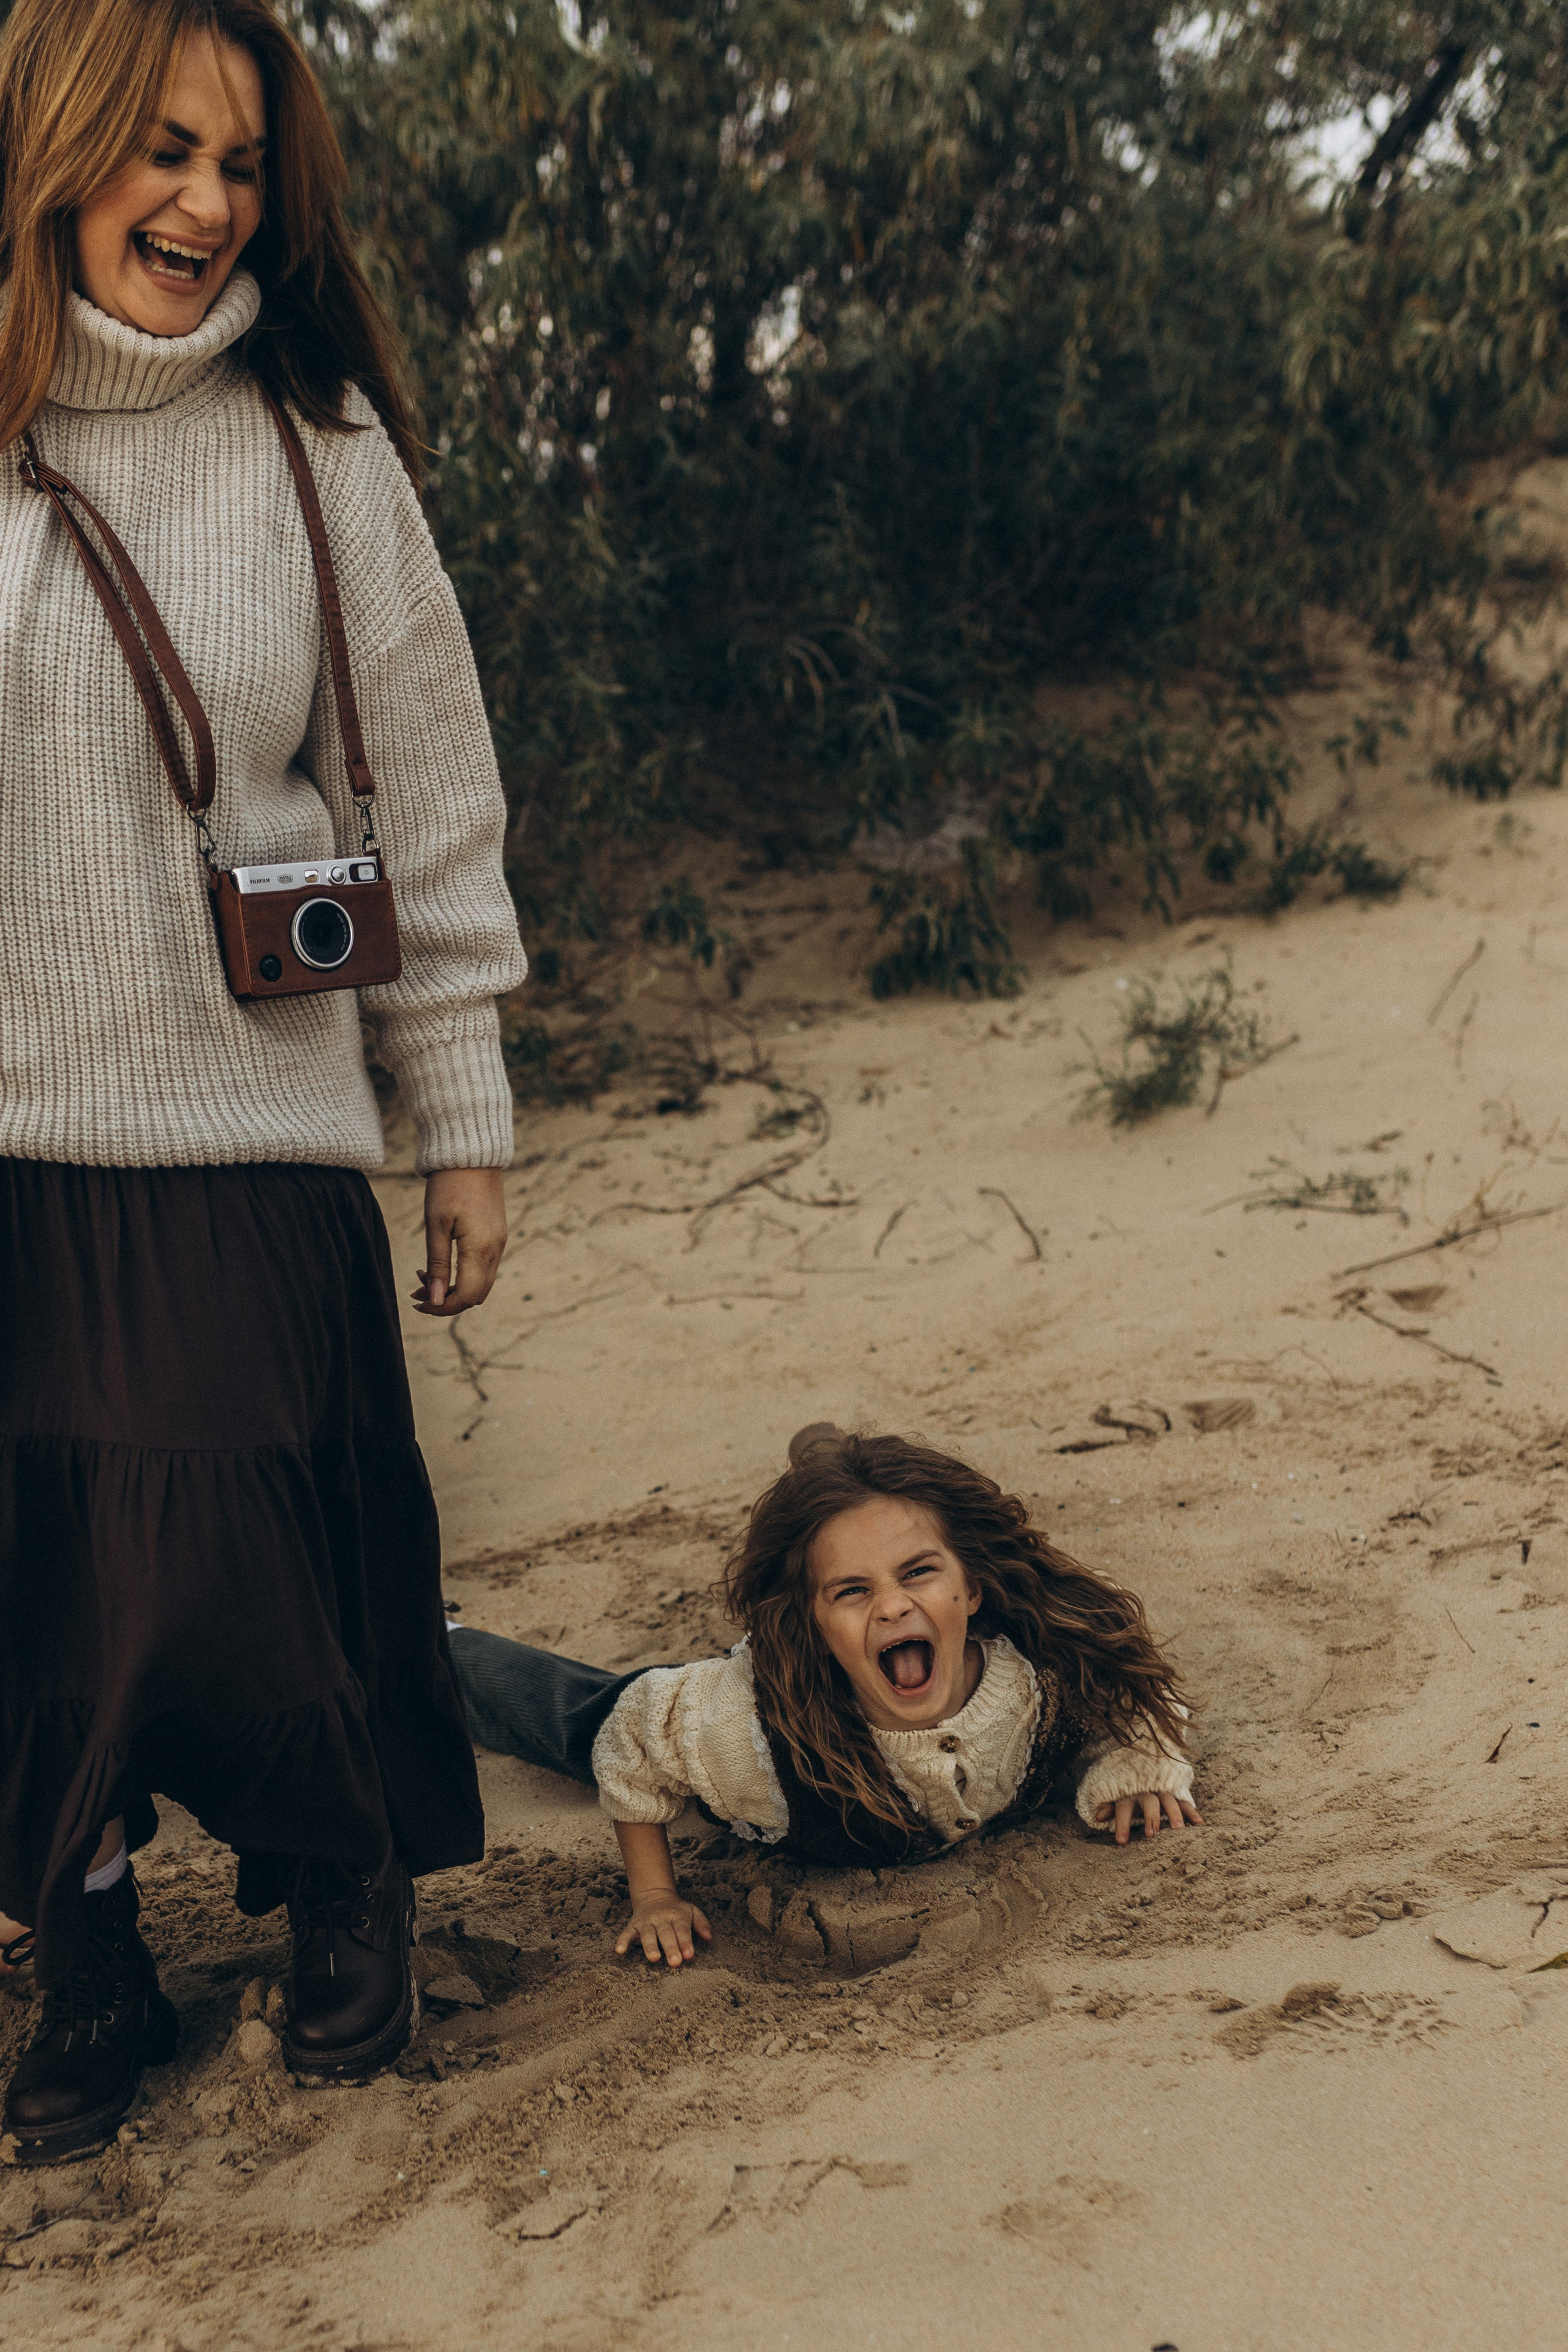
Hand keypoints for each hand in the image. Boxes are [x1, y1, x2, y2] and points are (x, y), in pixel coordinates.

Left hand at [413, 1169, 507, 1314]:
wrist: (472, 1155)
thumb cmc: (449, 1186)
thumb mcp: (436, 1225)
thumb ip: (437, 1265)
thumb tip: (436, 1299)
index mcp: (480, 1249)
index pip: (466, 1296)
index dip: (442, 1307)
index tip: (418, 1302)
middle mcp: (495, 1251)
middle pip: (476, 1296)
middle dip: (447, 1300)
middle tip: (417, 1289)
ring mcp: (498, 1243)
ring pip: (481, 1283)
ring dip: (454, 1287)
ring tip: (424, 1275)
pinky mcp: (496, 1236)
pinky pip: (484, 1268)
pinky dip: (463, 1274)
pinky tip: (443, 1260)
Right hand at [614, 1889, 712, 1970]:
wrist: (654, 1896)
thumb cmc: (677, 1911)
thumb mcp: (692, 1911)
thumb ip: (702, 1923)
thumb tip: (709, 1938)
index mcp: (677, 1915)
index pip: (682, 1929)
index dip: (686, 1942)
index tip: (689, 1955)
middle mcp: (660, 1918)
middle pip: (666, 1933)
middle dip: (670, 1947)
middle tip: (675, 1962)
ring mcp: (646, 1922)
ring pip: (647, 1934)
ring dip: (650, 1946)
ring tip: (654, 1958)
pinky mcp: (633, 1926)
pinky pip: (626, 1933)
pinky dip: (622, 1941)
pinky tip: (620, 1951)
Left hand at [1094, 1791, 1203, 1844]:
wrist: (1141, 1772)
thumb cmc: (1126, 1795)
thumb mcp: (1115, 1800)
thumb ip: (1109, 1808)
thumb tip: (1098, 1816)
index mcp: (1128, 1795)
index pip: (1124, 1808)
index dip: (1122, 1824)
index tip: (1121, 1842)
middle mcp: (1146, 1791)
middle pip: (1149, 1801)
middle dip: (1150, 1817)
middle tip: (1151, 1834)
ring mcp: (1162, 1792)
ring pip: (1169, 1800)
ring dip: (1174, 1813)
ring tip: (1178, 1829)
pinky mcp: (1176, 1795)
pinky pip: (1185, 1802)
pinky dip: (1192, 1812)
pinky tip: (1200, 1824)